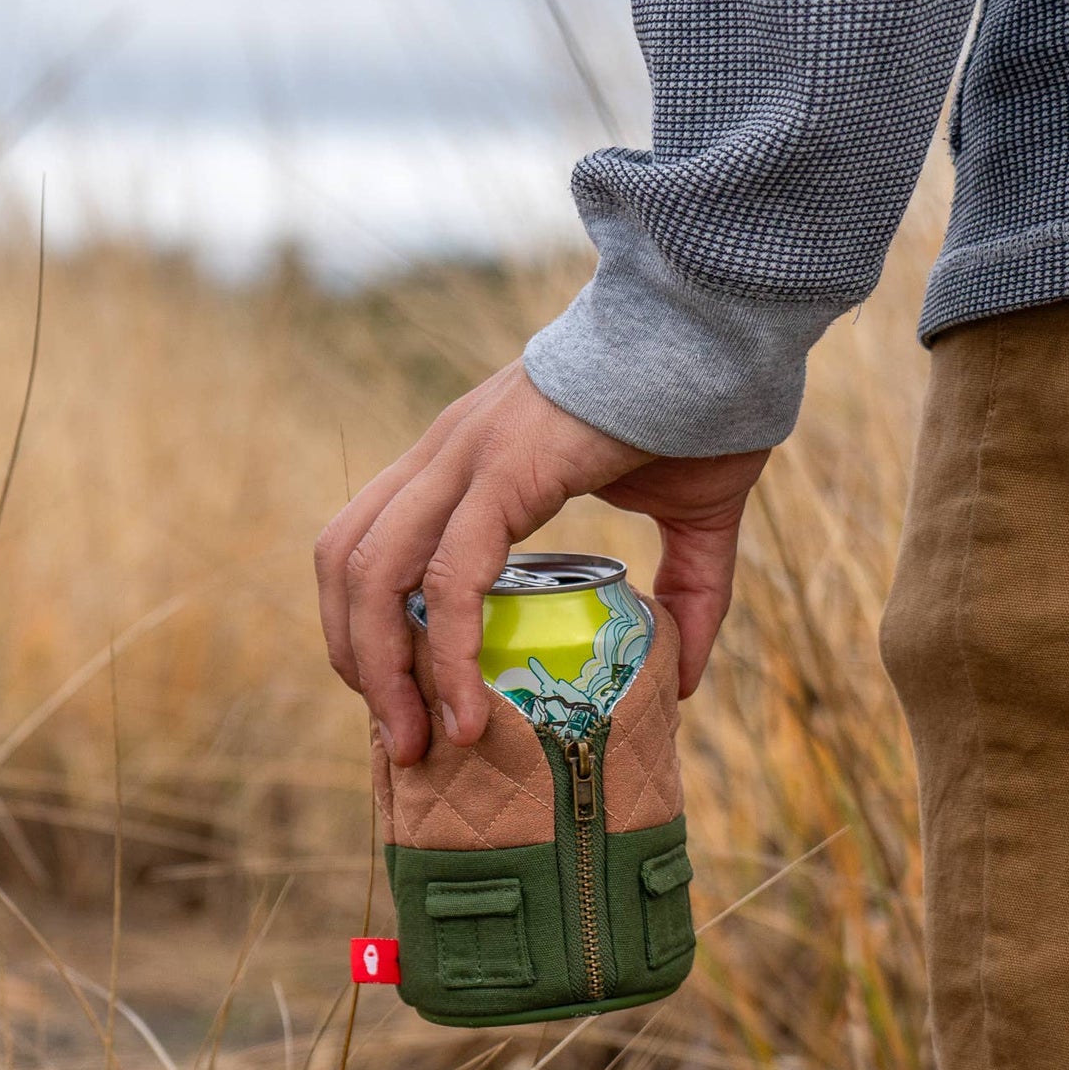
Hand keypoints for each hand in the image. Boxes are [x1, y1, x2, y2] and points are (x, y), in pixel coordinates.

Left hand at [316, 361, 767, 765]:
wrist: (723, 329)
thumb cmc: (708, 409)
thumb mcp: (692, 520)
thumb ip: (686, 596)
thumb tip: (683, 682)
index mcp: (468, 459)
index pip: (373, 545)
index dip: (372, 627)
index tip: (411, 702)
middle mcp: (446, 453)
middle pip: (345, 562)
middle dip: (358, 659)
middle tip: (405, 738)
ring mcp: (465, 456)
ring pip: (371, 571)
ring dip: (381, 667)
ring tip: (422, 740)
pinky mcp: (502, 470)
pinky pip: (448, 575)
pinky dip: (448, 652)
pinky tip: (468, 711)